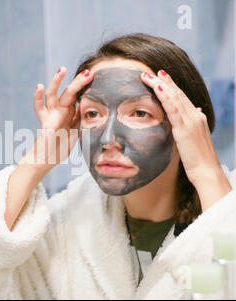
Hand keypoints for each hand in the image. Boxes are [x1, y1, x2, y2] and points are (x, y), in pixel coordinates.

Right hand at [23, 67, 93, 167]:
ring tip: (62, 69)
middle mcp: (61, 110)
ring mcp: (51, 114)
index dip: (85, 87)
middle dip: (77, 82)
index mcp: (71, 112)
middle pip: (69, 92)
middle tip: (88, 72)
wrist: (50, 158)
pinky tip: (38, 86)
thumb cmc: (63, 146)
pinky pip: (39, 107)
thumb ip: (81, 120)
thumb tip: (92, 110)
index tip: (95, 75)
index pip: (78, 96)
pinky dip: (37, 97)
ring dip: (56, 81)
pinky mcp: (44, 120)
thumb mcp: (78, 131)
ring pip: (53, 94)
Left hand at [141, 70, 231, 210]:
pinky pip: (174, 108)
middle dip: (164, 81)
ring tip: (149, 75)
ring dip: (161, 84)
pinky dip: (166, 96)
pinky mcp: (185, 129)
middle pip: (178, 94)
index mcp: (196, 118)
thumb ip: (189, 125)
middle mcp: (195, 116)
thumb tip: (192, 111)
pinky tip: (159, 87)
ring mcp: (192, 121)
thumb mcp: (192, 139)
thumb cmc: (198, 160)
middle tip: (151, 71)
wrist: (207, 172)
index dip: (171, 87)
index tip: (160, 78)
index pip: (181, 99)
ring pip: (175, 97)